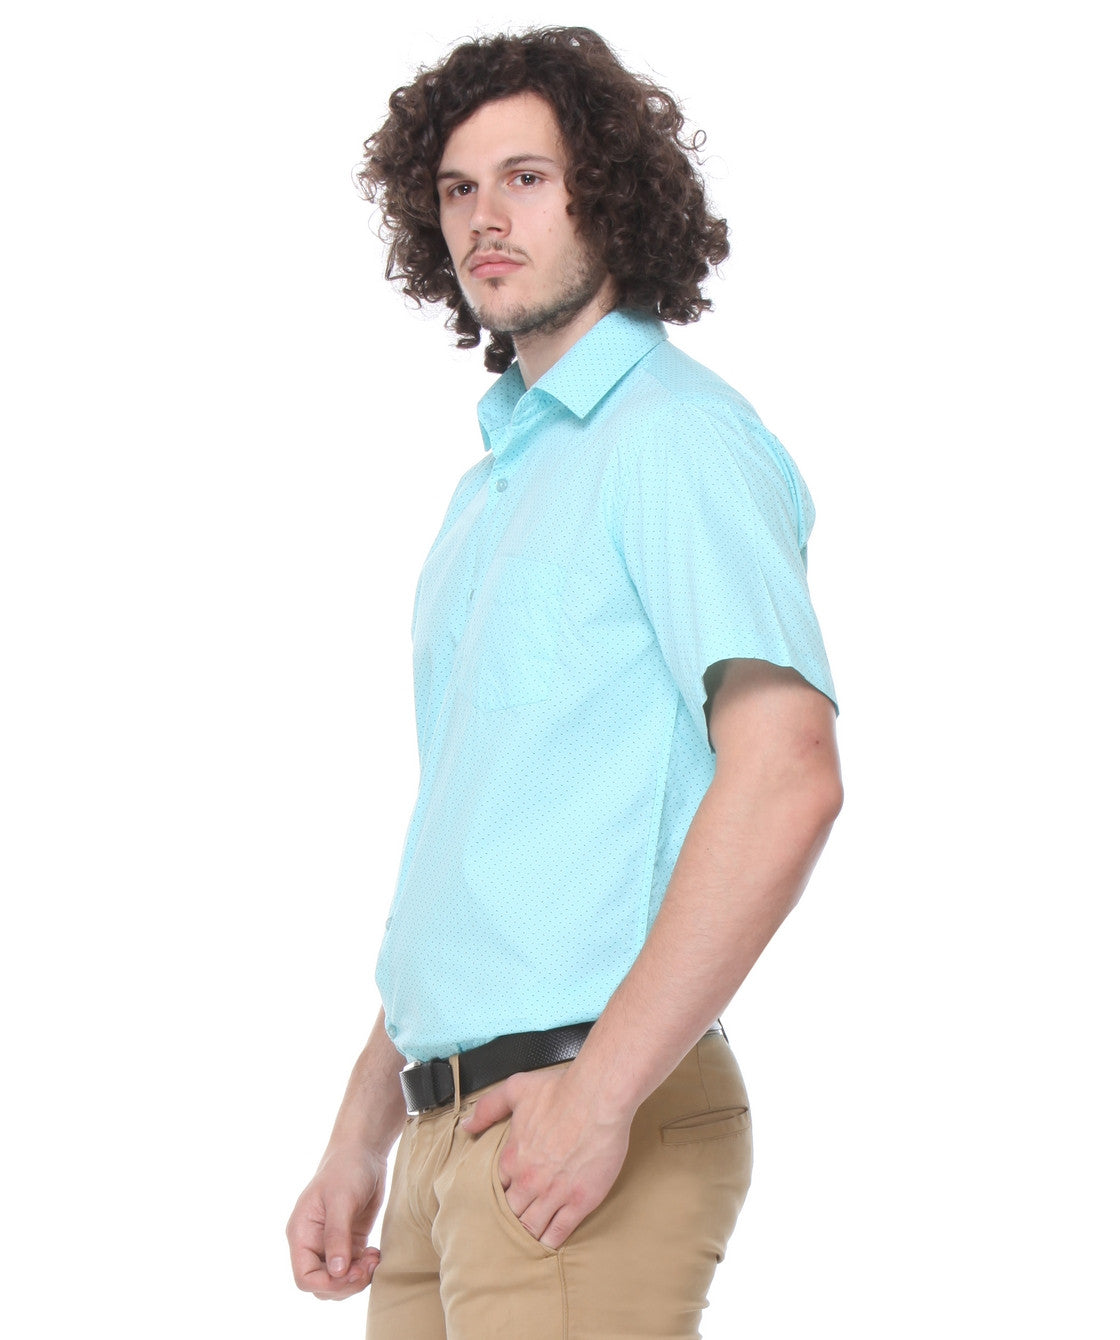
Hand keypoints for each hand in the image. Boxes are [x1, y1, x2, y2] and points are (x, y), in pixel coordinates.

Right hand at [286, 1144, 386, 1299]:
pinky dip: (365, 1269)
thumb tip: (337, 1272)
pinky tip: (375, 1255)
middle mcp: (312, 1243)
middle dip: (346, 1283)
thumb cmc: (347, 1169)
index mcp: (301, 1234)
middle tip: (368, 1267)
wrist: (363, 1152)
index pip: (304, 1277)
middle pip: (322, 1284)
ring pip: (338, 1280)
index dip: (327, 1283)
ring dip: (357, 1278)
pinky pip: (353, 1269)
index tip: (353, 1272)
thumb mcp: (341, 1200)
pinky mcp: (349, 1242)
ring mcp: (330, 1244)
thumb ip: (337, 1236)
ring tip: (374, 1259)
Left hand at [460, 1067, 631, 1248]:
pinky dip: (550, 1241)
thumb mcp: (516, 1089)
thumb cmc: (561, 1090)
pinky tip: (548, 1244)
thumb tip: (467, 1124)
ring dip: (528, 1236)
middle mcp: (529, 1180)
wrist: (598, 1096)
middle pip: (510, 1214)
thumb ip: (488, 1107)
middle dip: (509, 1222)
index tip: (503, 1201)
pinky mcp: (580, 1201)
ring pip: (531, 1228)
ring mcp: (554, 1193)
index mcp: (512, 1157)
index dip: (498, 1197)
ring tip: (526, 1243)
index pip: (495, 1190)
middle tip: (510, 1230)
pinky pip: (559, 1232)